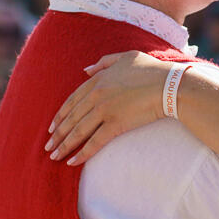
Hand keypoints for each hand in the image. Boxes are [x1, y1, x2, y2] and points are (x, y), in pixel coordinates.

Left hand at [46, 51, 172, 163]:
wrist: (171, 86)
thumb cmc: (153, 70)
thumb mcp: (126, 57)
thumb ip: (104, 62)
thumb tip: (86, 70)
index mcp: (98, 80)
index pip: (72, 100)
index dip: (60, 116)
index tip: (52, 128)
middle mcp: (97, 95)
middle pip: (71, 118)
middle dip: (57, 134)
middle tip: (48, 147)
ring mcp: (105, 110)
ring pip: (78, 131)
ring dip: (64, 145)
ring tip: (55, 156)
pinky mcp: (116, 124)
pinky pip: (95, 141)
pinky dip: (82, 153)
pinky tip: (73, 162)